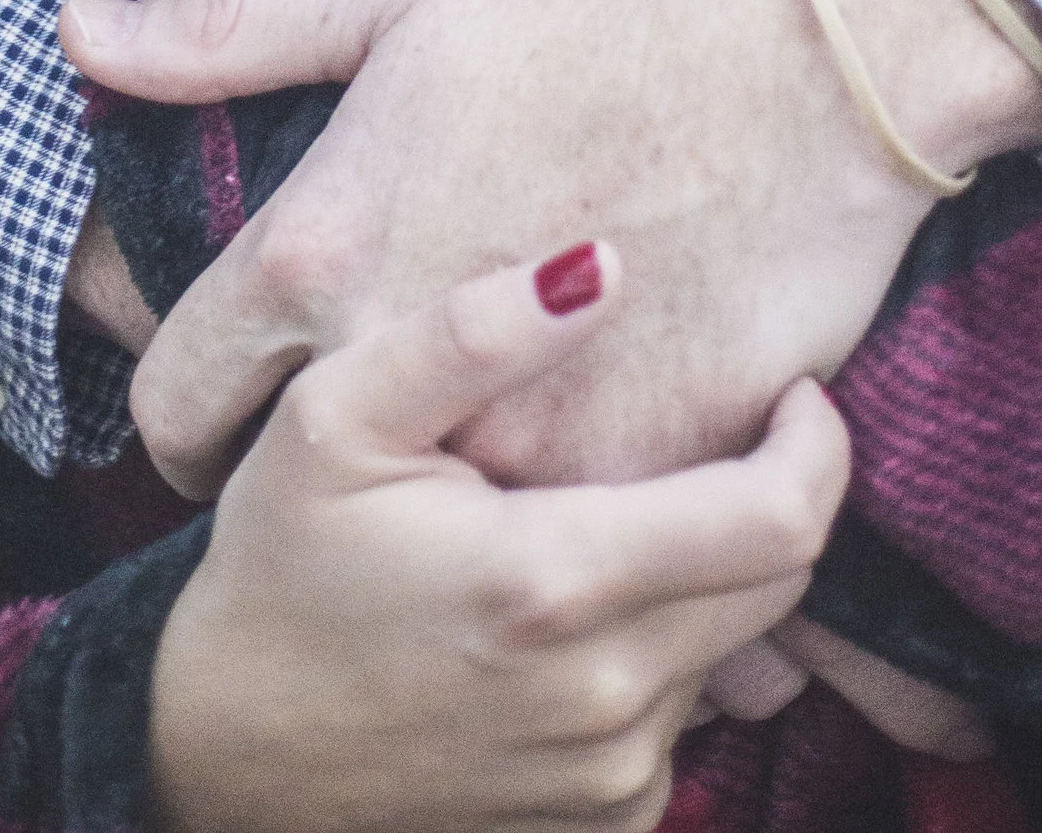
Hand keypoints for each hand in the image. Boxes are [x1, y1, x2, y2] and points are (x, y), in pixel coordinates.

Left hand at [66, 0, 1041, 497]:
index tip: (222, 414)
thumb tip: (79, 32)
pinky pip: (570, 537)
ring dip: (442, 501)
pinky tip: (590, 440)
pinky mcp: (641, 480)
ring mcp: (521, 438)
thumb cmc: (595, 6)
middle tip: (356, 429)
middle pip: (288, 493)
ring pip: (432, 531)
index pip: (172, 408)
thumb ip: (226, 34)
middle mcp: (396, 365)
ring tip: (475, 435)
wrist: (807, 59)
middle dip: (305, 473)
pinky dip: (567, 507)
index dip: (178, 419)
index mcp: (317, 249)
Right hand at [148, 239, 847, 832]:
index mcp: (555, 585)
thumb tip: (602, 264)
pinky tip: (567, 612)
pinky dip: (657, 652)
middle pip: (781, 582)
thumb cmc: (276, 563)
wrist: (222, 758)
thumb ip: (471, 332)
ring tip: (598, 516)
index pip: (783, 520)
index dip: (818, 443)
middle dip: (766, 494)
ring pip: (735, 647)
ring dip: (700, 576)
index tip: (794, 388)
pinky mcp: (604, 825)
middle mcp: (605, 699)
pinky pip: (685, 716)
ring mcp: (610, 777)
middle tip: (706, 429)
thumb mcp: (334, 416)